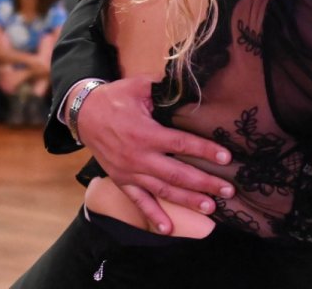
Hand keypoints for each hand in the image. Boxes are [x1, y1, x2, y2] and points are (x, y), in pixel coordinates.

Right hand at [75, 76, 235, 234]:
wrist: (83, 114)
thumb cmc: (115, 98)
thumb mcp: (140, 86)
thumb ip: (165, 87)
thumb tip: (191, 83)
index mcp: (146, 133)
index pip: (182, 144)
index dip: (205, 151)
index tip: (226, 158)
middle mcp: (139, 157)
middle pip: (178, 174)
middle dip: (205, 183)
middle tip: (228, 190)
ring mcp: (130, 172)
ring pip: (163, 190)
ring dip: (187, 201)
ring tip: (210, 208)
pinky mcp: (122, 180)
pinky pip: (139, 201)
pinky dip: (153, 216)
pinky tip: (168, 229)